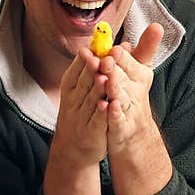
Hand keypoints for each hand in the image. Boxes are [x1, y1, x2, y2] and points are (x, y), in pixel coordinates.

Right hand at [52, 47, 109, 165]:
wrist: (73, 149)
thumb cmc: (82, 112)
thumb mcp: (83, 88)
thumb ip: (99, 67)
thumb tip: (123, 44)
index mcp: (71, 87)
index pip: (77, 69)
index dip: (84, 59)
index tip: (92, 47)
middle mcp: (74, 100)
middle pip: (83, 82)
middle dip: (90, 69)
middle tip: (98, 57)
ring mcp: (81, 117)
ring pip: (90, 100)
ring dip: (97, 89)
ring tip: (104, 76)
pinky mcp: (90, 133)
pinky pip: (96, 121)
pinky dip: (100, 113)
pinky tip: (106, 105)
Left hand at [101, 23, 163, 154]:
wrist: (135, 132)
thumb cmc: (133, 94)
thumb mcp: (141, 70)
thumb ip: (145, 49)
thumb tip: (157, 26)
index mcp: (138, 75)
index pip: (130, 62)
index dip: (122, 56)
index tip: (116, 48)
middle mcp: (135, 91)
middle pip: (124, 78)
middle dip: (115, 69)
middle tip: (106, 60)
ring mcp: (129, 110)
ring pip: (121, 97)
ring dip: (114, 88)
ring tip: (106, 80)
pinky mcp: (122, 127)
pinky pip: (118, 120)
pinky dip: (114, 114)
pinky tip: (108, 106)